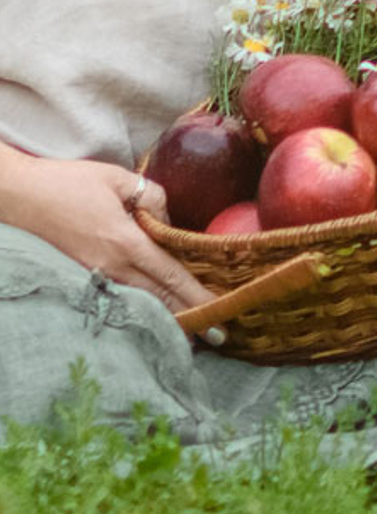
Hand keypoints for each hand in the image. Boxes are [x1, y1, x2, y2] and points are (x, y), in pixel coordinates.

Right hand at [0, 152, 206, 311]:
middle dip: (188, 317)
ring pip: (139, 302)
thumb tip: (167, 218)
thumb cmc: (68, 183)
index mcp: (126, 242)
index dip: (196, 296)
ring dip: (166, 316)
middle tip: (216, 336)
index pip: (171, 275)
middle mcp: (112, 267)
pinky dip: (141, 306)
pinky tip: (153, 312)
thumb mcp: (118, 177)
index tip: (218, 311)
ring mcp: (94, 276)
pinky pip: (118, 296)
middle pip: (159, 299)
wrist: (20, 199)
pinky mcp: (81, 277)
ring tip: (192, 331)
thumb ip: (152, 195)